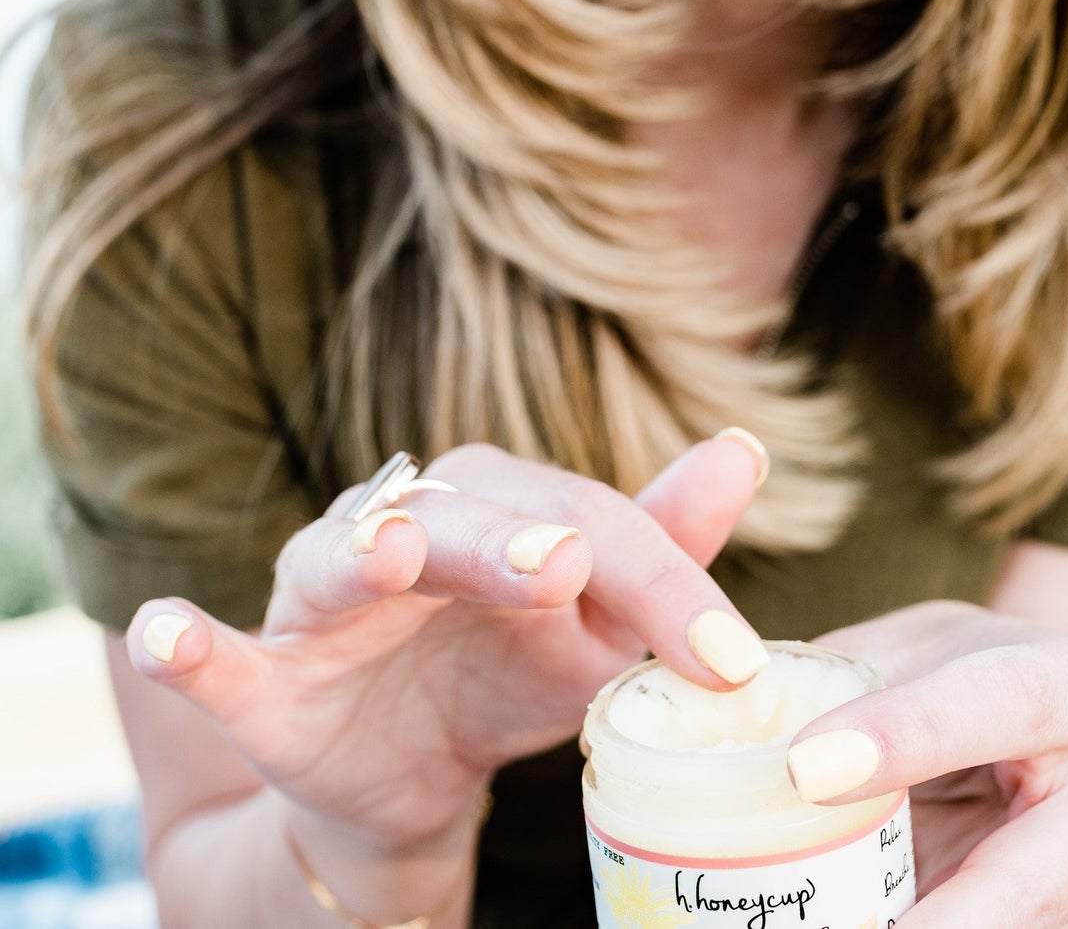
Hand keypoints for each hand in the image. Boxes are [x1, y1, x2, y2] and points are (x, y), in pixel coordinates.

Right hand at [123, 433, 769, 873]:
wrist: (419, 774)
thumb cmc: (515, 672)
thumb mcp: (600, 627)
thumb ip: (667, 546)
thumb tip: (745, 448)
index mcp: (500, 510)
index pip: (586, 519)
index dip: (660, 582)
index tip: (727, 658)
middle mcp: (411, 531)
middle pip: (465, 518)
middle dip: (514, 542)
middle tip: (568, 563)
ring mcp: (330, 602)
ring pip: (341, 561)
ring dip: (366, 553)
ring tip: (392, 553)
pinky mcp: (267, 677)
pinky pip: (218, 658)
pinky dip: (188, 648)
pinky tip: (167, 637)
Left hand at [792, 601, 1067, 928]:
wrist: (1044, 724)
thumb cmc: (956, 674)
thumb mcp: (909, 649)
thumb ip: (836, 679)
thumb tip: (719, 707)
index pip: (1003, 703)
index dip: (908, 735)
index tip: (805, 768)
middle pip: (1033, 874)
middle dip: (943, 917)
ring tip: (830, 925)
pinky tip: (871, 926)